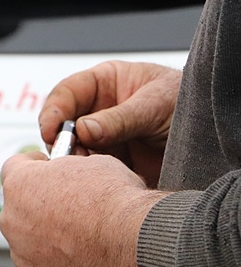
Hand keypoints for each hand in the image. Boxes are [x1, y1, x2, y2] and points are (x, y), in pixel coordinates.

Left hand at [0, 150, 165, 266]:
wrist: (132, 243)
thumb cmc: (115, 203)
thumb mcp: (94, 164)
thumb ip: (70, 168)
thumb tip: (75, 174)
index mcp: (20, 184)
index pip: (14, 168)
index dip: (34, 167)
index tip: (46, 170)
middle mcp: (12, 220)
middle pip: (21, 210)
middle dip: (42, 209)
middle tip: (72, 211)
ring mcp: (22, 254)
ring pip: (30, 244)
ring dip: (49, 241)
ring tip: (84, 240)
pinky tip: (86, 261)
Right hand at [39, 60, 180, 186]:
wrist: (215, 142)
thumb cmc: (190, 106)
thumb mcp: (156, 105)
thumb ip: (119, 119)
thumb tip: (83, 130)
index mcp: (105, 84)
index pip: (67, 94)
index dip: (54, 111)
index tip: (50, 130)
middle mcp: (99, 111)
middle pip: (63, 125)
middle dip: (61, 141)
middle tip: (67, 156)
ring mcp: (103, 139)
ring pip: (72, 152)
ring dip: (73, 163)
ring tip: (85, 171)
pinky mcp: (110, 165)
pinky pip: (88, 173)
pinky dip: (86, 179)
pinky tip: (95, 182)